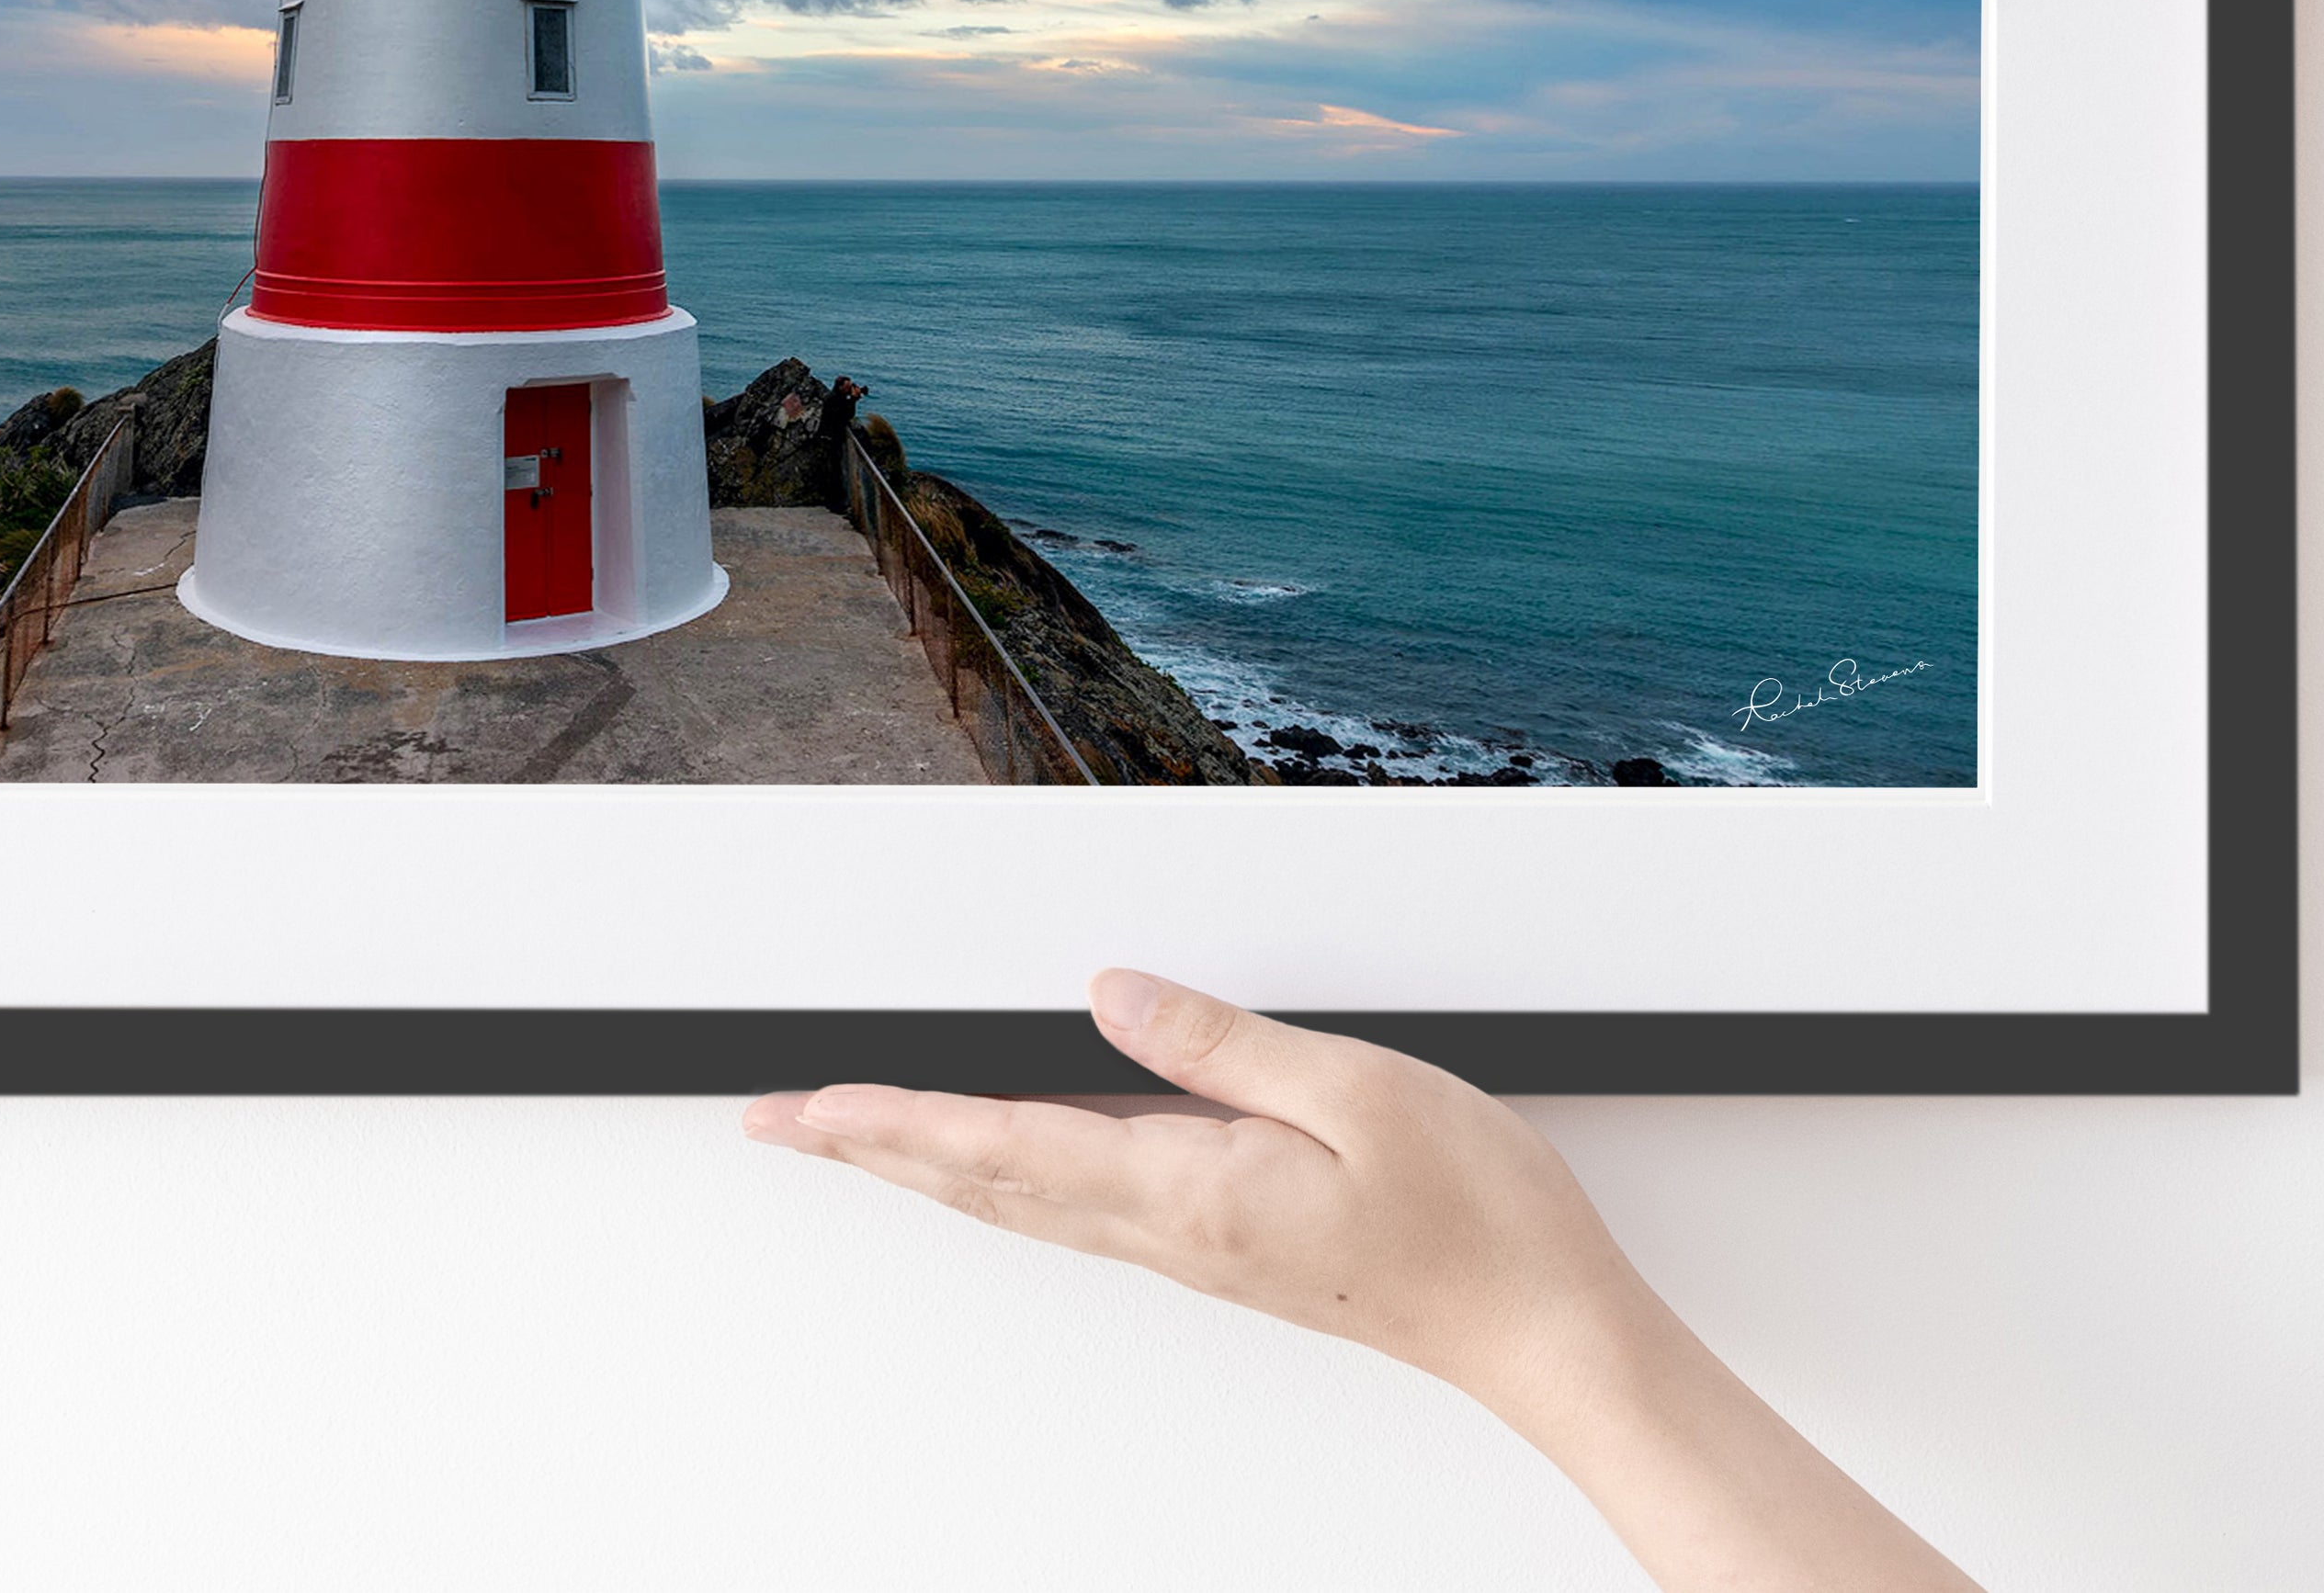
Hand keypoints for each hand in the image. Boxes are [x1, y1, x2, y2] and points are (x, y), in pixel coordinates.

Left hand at [744, 968, 1643, 1410]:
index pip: (1000, 1145)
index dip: (890, 1122)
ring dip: (924, 1165)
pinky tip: (994, 1159)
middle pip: (983, 1182)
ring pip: (1022, 1200)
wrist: (1543, 1329)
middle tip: (780, 1123)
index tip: (805, 1106)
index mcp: (1187, 1187)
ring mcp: (1196, 1247)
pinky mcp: (1226, 1246)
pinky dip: (1002, 1177)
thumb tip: (1111, 994)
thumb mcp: (1355, 1087)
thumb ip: (1220, 1042)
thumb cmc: (1476, 1216)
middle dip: (871, 1149)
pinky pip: (1081, 1208)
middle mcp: (1172, 1229)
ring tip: (853, 1133)